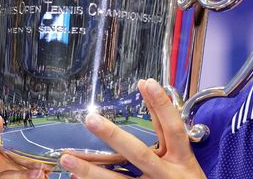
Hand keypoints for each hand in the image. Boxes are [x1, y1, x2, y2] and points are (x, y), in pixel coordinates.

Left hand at [59, 79, 205, 178]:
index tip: (146, 83)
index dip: (161, 105)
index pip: (172, 127)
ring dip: (91, 170)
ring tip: (68, 157)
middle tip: (91, 120)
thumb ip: (167, 133)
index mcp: (182, 158)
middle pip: (138, 153)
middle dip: (113, 136)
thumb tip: (152, 99)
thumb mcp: (185, 157)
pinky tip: (75, 177)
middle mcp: (166, 174)